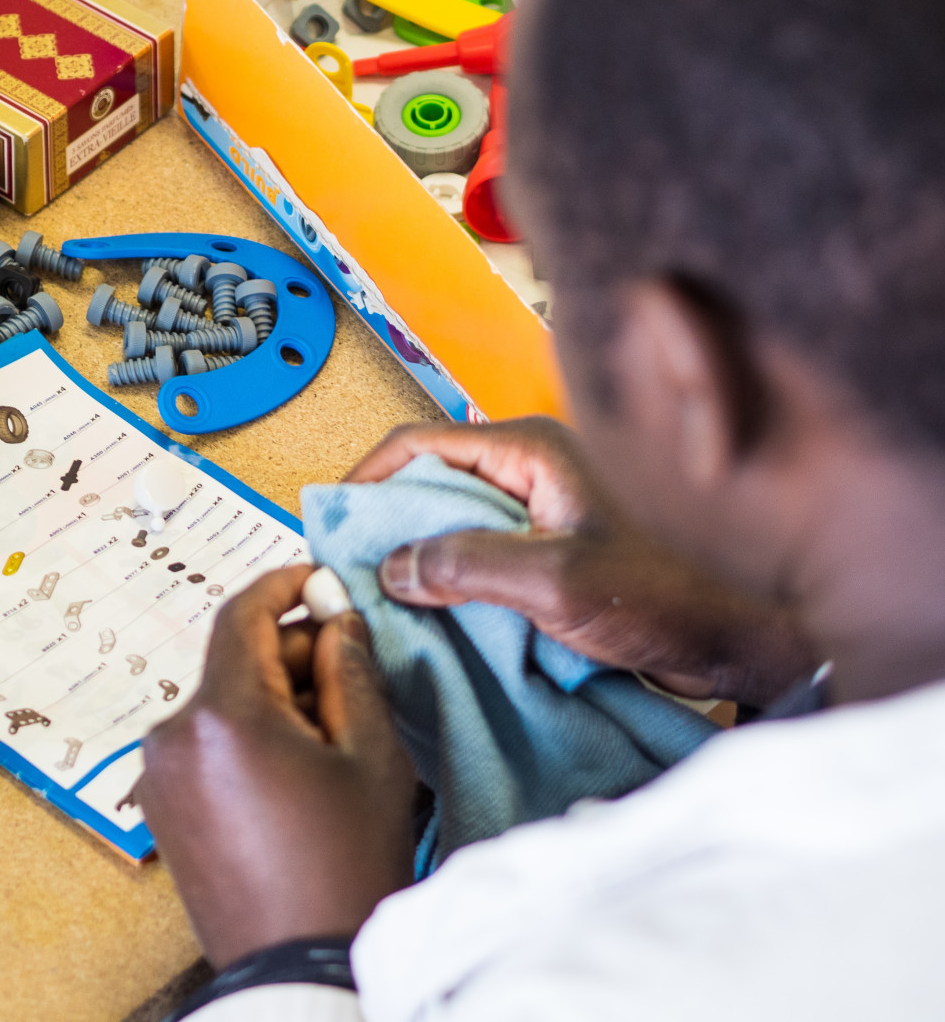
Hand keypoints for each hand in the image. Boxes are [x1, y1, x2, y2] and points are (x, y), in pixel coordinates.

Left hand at [137, 566, 415, 969]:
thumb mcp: (370, 756)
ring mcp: (159, 774)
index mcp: (223, 716)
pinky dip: (247, 732)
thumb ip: (348, 669)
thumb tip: (335, 616)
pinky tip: (296, 762)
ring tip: (331, 730)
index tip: (316, 577)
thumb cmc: (345, 867)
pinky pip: (205, 741)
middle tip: (348, 662)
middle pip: (233, 659)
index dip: (284, 584)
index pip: (242, 613)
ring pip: (221, 701)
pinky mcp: (161, 804)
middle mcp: (173, 736)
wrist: (303, 967)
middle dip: (290, 650)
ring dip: (272, 695)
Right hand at [347, 418, 817, 705]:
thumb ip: (466, 566)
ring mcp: (547, 511)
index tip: (333, 523)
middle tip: (353, 571)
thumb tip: (393, 566)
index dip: (369, 480)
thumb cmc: (671, 594)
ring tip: (386, 598)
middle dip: (390, 524)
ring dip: (422, 557)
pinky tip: (437, 614)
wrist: (749, 637)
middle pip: (434, 483)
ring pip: (458, 523)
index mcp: (533, 451)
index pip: (423, 445)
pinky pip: (486, 555)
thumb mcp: (555, 581)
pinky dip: (455, 578)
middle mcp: (536, 471)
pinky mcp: (557, 550)